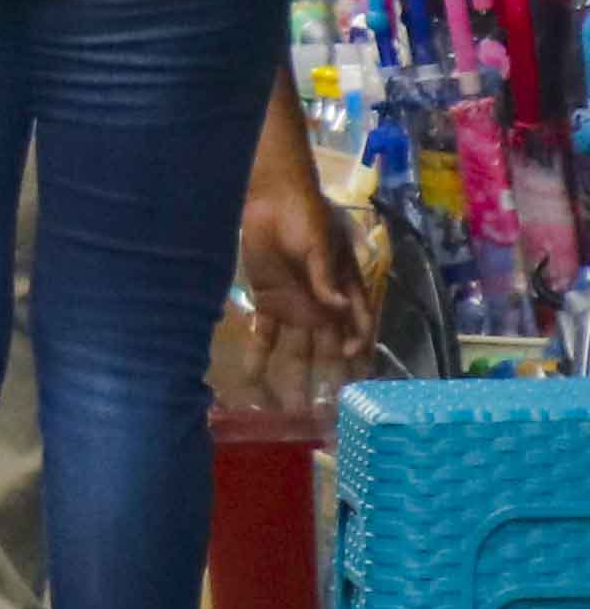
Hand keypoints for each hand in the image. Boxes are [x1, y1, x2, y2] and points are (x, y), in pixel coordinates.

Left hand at [233, 134, 371, 413]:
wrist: (270, 198)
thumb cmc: (306, 217)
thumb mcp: (322, 244)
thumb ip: (327, 277)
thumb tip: (340, 308)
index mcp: (346, 290)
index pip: (357, 325)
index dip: (356, 344)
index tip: (350, 362)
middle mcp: (324, 306)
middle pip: (329, 348)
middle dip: (330, 377)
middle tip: (327, 409)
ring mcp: (296, 307)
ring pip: (299, 350)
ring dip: (295, 376)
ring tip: (290, 408)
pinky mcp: (269, 303)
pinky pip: (265, 335)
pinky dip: (259, 355)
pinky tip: (251, 379)